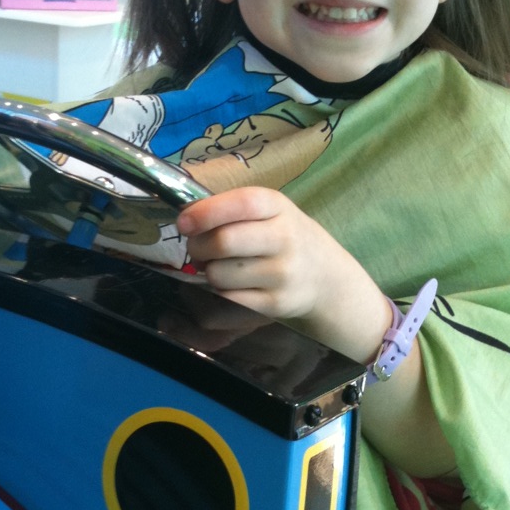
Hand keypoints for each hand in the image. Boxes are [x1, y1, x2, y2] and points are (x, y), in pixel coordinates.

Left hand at [177, 187, 388, 358]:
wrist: (325, 277)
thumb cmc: (284, 237)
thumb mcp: (270, 211)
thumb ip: (231, 209)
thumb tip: (185, 217)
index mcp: (278, 207)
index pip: (241, 204)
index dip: (207, 212)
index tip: (183, 223)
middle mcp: (284, 239)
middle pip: (224, 242)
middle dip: (198, 247)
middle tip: (197, 248)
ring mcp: (281, 274)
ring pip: (219, 275)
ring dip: (208, 271)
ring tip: (219, 266)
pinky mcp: (274, 304)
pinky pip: (227, 299)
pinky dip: (219, 292)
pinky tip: (231, 284)